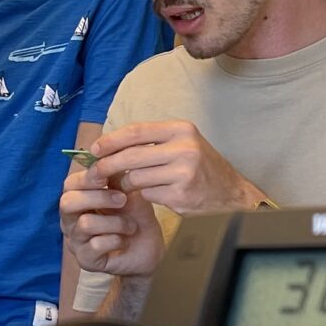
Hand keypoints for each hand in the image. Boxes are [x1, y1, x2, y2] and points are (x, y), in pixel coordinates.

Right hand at [59, 173, 165, 278]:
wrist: (150, 250)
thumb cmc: (136, 216)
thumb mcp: (130, 192)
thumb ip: (117, 176)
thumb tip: (109, 154)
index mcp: (79, 199)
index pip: (70, 184)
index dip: (87, 178)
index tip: (107, 178)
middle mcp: (71, 220)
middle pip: (67, 202)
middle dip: (98, 198)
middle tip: (123, 200)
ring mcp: (76, 241)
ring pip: (85, 224)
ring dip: (114, 222)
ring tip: (131, 226)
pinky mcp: (85, 260)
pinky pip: (94, 246)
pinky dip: (114, 241)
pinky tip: (124, 241)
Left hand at [81, 121, 262, 215]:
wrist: (230, 193)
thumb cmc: (200, 166)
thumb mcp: (183, 143)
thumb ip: (152, 141)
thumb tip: (109, 143)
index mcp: (181, 130)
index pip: (136, 131)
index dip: (111, 140)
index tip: (94, 149)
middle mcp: (184, 149)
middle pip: (131, 156)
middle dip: (107, 165)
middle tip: (95, 172)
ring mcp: (183, 173)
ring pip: (136, 178)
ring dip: (127, 183)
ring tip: (131, 184)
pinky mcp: (180, 196)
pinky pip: (147, 194)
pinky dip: (145, 195)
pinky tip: (155, 193)